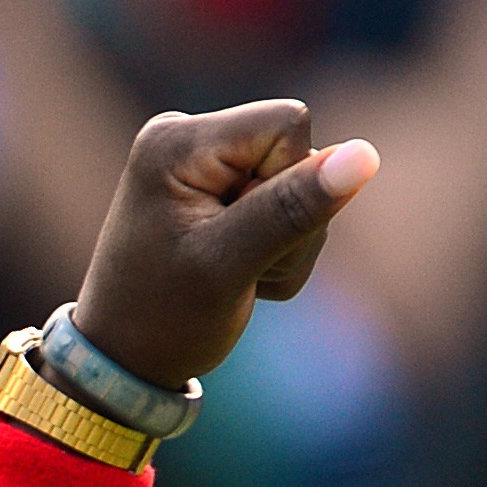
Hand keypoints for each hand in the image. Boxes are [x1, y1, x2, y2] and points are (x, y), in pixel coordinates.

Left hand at [66, 102, 378, 390]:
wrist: (121, 362)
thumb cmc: (162, 320)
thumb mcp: (229, 267)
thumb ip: (293, 208)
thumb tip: (364, 156)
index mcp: (178, 141)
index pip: (290, 125)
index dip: (292, 183)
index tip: (243, 233)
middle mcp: (186, 135)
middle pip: (300, 153)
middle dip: (289, 218)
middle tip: (238, 266)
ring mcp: (202, 160)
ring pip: (300, 184)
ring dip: (286, 242)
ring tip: (234, 274)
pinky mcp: (217, 186)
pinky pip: (285, 203)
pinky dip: (275, 248)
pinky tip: (234, 271)